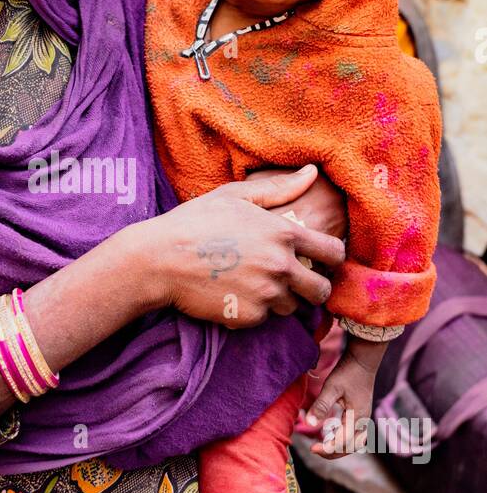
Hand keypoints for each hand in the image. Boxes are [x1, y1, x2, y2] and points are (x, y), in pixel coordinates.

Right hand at [141, 164, 345, 328]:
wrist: (159, 260)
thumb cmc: (194, 222)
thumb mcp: (235, 196)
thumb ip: (279, 188)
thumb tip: (312, 173)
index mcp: (283, 233)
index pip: (334, 253)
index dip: (332, 259)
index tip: (320, 261)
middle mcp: (281, 266)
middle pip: (322, 290)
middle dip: (312, 288)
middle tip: (294, 282)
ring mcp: (266, 295)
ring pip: (293, 308)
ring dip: (281, 300)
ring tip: (255, 285)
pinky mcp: (248, 317)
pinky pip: (265, 319)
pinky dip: (254, 311)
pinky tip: (234, 294)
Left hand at [304, 338, 385, 457]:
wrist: (363, 360)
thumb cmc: (347, 372)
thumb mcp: (331, 388)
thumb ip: (321, 406)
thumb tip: (308, 423)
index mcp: (357, 417)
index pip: (342, 442)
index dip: (327, 449)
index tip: (312, 448)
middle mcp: (364, 421)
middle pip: (350, 447)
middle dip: (333, 452)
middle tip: (314, 450)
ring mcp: (364, 418)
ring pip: (355, 443)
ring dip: (339, 448)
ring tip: (322, 446)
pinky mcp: (362, 414)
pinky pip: (355, 435)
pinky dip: (344, 441)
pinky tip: (331, 436)